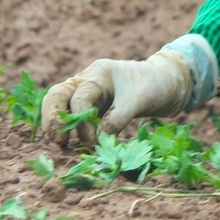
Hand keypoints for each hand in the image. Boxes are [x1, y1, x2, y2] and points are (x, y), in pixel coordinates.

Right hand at [40, 50, 193, 146]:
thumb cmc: (155, 85)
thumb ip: (118, 118)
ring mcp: (86, 93)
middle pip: (57, 95)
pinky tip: (69, 145)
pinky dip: (68, 128)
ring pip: (59, 105)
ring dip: (56, 124)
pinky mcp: (91, 106)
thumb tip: (97, 140)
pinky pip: (72, 116)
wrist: (167, 83)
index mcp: (98, 74)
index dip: (82, 122)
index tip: (91, 141)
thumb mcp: (139, 100)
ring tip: (59, 145)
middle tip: (57, 142)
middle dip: (52, 118)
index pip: (79, 98)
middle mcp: (87, 80)